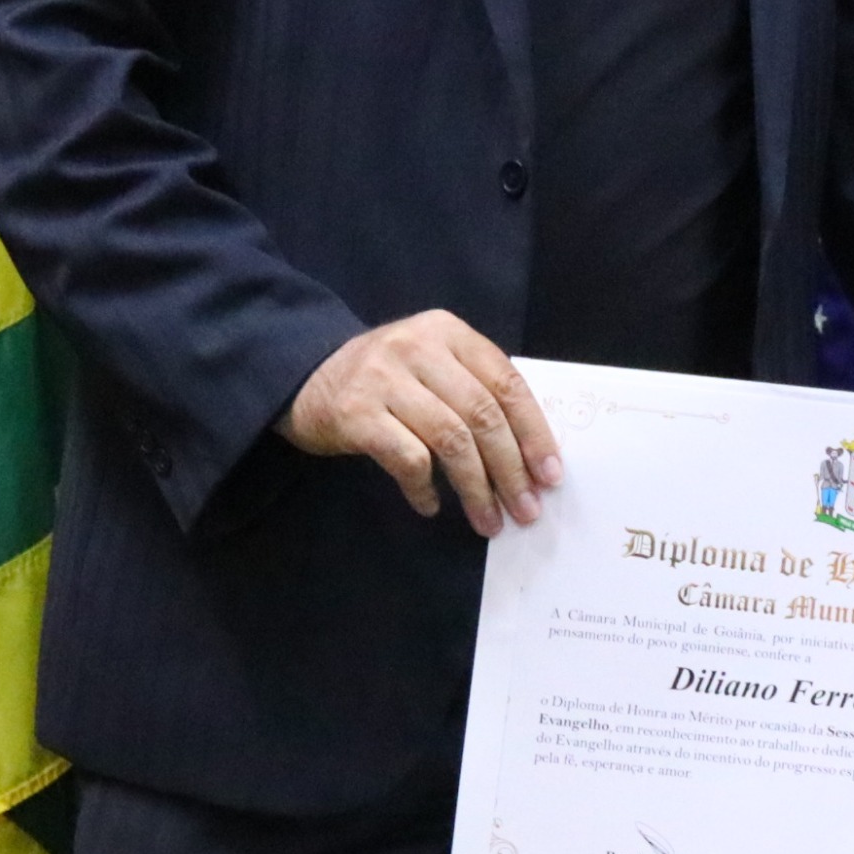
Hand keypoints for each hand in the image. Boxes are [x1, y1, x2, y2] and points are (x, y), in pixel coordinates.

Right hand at [281, 311, 560, 537]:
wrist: (303, 374)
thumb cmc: (385, 379)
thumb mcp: (432, 365)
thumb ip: (475, 391)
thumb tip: (530, 457)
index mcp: (448, 332)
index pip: (507, 383)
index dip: (534, 433)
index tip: (550, 476)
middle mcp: (418, 347)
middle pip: (482, 416)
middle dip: (510, 470)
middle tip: (525, 510)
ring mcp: (384, 378)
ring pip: (451, 439)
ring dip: (476, 488)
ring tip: (488, 521)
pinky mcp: (355, 412)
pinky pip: (407, 458)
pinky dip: (425, 488)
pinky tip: (431, 506)